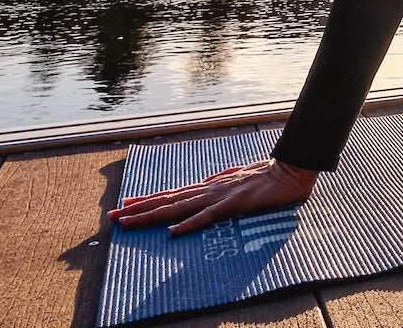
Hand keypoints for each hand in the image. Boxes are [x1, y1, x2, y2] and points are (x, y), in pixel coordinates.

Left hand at [107, 157, 316, 235]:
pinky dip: (189, 224)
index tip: (125, 204)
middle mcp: (208, 189)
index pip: (172, 194)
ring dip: (151, 216)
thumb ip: (221, 180)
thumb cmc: (268, 175)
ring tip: (128, 222)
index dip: (147, 199)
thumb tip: (205, 182)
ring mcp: (220, 196)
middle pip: (167, 201)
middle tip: (112, 216)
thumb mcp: (239, 178)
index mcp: (210, 186)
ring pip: (179, 207)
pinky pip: (208, 216)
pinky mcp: (234, 203)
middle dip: (138, 209)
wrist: (290, 170)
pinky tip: (173, 232)